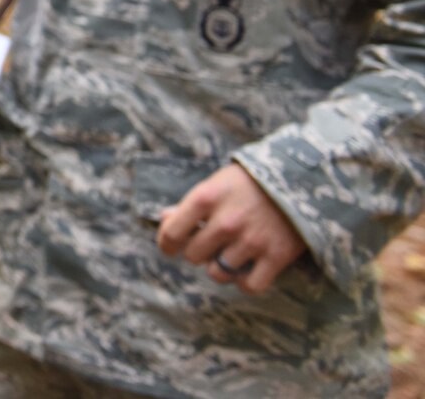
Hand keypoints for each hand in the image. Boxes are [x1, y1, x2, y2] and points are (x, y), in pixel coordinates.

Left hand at [156, 162, 307, 292]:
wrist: (301, 180)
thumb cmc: (251, 181)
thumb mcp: (217, 183)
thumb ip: (191, 204)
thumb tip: (164, 218)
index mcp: (206, 198)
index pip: (172, 233)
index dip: (167, 244)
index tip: (171, 248)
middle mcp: (226, 221)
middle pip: (193, 255)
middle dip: (197, 252)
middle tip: (209, 244)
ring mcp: (252, 240)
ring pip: (217, 273)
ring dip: (219, 267)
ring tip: (228, 255)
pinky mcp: (276, 256)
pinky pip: (249, 286)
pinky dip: (244, 282)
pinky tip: (245, 270)